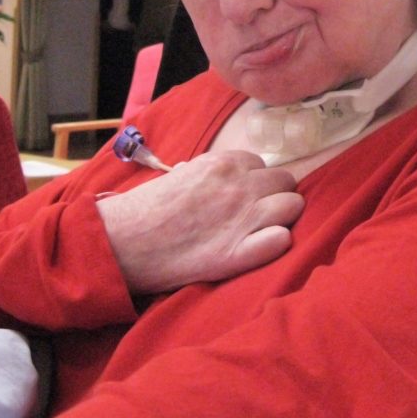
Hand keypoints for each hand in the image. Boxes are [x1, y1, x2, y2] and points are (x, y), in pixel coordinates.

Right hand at [96, 151, 303, 294]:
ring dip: (282, 217)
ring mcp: (243, 218)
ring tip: (262, 230)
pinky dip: (276, 243)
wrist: (123, 240)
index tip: (244, 196)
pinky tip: (260, 246)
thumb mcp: (181, 174)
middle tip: (257, 214)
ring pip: (293, 206)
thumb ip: (209, 172)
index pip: (263, 165)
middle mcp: (239, 186)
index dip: (257, 182)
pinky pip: (281, 240)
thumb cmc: (147, 208)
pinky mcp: (239, 253)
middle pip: (285, 182)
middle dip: (275, 196)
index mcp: (224, 164)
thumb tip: (224, 173)